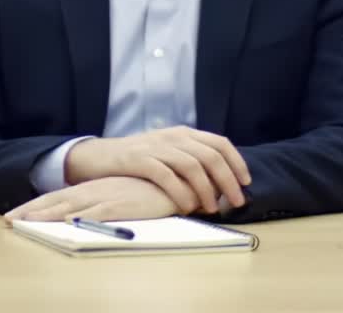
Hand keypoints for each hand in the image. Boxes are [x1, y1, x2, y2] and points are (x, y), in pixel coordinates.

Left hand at [4, 176, 176, 223]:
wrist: (174, 184)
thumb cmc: (145, 192)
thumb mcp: (118, 196)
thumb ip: (99, 204)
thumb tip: (79, 216)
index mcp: (91, 190)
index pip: (57, 197)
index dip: (35, 206)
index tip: (13, 216)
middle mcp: (94, 192)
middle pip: (56, 201)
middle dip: (32, 211)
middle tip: (10, 219)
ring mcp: (106, 198)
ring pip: (70, 208)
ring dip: (48, 215)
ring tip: (27, 222)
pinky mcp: (121, 206)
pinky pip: (96, 213)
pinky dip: (81, 217)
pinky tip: (67, 222)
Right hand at [64, 126, 250, 213]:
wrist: (97, 157)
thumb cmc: (136, 161)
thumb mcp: (166, 153)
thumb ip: (190, 161)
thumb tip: (219, 186)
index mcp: (183, 133)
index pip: (219, 143)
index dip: (236, 162)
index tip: (245, 183)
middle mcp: (173, 136)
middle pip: (210, 156)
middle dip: (227, 181)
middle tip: (235, 203)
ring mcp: (156, 147)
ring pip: (192, 166)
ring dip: (206, 190)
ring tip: (210, 209)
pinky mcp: (138, 160)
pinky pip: (166, 176)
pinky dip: (180, 193)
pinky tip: (186, 207)